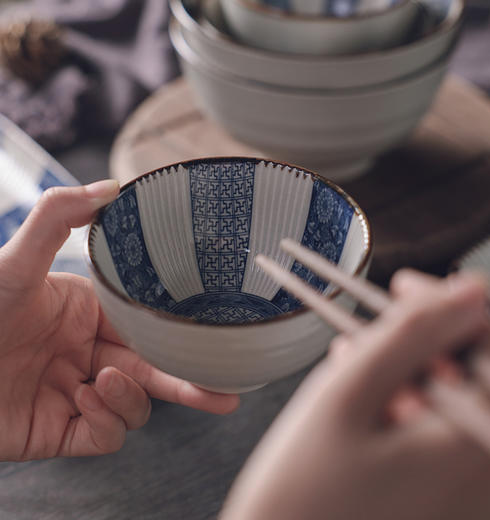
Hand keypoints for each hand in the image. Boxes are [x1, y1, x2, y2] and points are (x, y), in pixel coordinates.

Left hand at [0, 181, 238, 460]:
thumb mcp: (16, 260)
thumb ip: (58, 216)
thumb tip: (113, 187)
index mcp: (92, 316)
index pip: (148, 326)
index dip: (178, 336)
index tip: (206, 339)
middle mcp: (93, 354)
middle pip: (155, 372)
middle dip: (190, 384)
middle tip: (226, 392)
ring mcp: (81, 394)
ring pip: (137, 406)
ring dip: (132, 396)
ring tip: (108, 378)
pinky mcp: (66, 431)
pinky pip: (108, 434)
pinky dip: (107, 418)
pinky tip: (84, 397)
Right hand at [220, 270, 489, 519]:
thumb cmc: (302, 488)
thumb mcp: (347, 394)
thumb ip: (410, 334)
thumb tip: (468, 287)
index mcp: (478, 449)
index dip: (446, 304)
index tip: (402, 282)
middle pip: (474, 375)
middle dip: (420, 344)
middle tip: (365, 333)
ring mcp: (480, 497)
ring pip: (456, 402)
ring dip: (409, 373)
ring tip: (354, 364)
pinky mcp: (457, 502)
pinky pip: (447, 434)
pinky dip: (410, 407)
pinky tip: (369, 401)